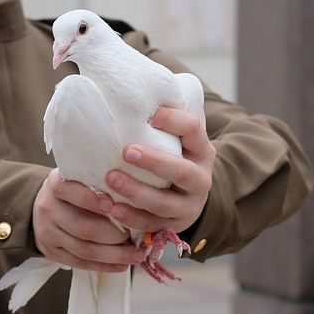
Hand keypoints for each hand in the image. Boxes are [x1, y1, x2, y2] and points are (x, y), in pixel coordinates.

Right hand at [32, 168, 146, 272]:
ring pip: (84, 249)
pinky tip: (121, 265)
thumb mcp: (81, 177)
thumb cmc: (75, 188)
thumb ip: (100, 182)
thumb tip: (135, 198)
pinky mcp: (50, 251)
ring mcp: (47, 232)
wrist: (47, 205)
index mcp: (56, 183)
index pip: (69, 190)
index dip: (91, 199)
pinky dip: (104, 265)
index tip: (114, 205)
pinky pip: (80, 262)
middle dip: (114, 234)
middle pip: (83, 226)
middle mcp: (48, 207)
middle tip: (135, 236)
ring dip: (114, 254)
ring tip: (136, 254)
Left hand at [104, 106, 214, 234]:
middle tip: (126, 150)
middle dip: (154, 162)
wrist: (190, 196)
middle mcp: (201, 179)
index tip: (150, 114)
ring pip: (164, 203)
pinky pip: (152, 223)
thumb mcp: (178, 140)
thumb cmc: (174, 157)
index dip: (173, 120)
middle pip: (181, 171)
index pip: (193, 130)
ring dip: (136, 191)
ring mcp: (190, 205)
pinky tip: (112, 207)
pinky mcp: (175, 225)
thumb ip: (164, 123)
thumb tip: (129, 88)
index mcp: (202, 150)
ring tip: (111, 178)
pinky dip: (131, 217)